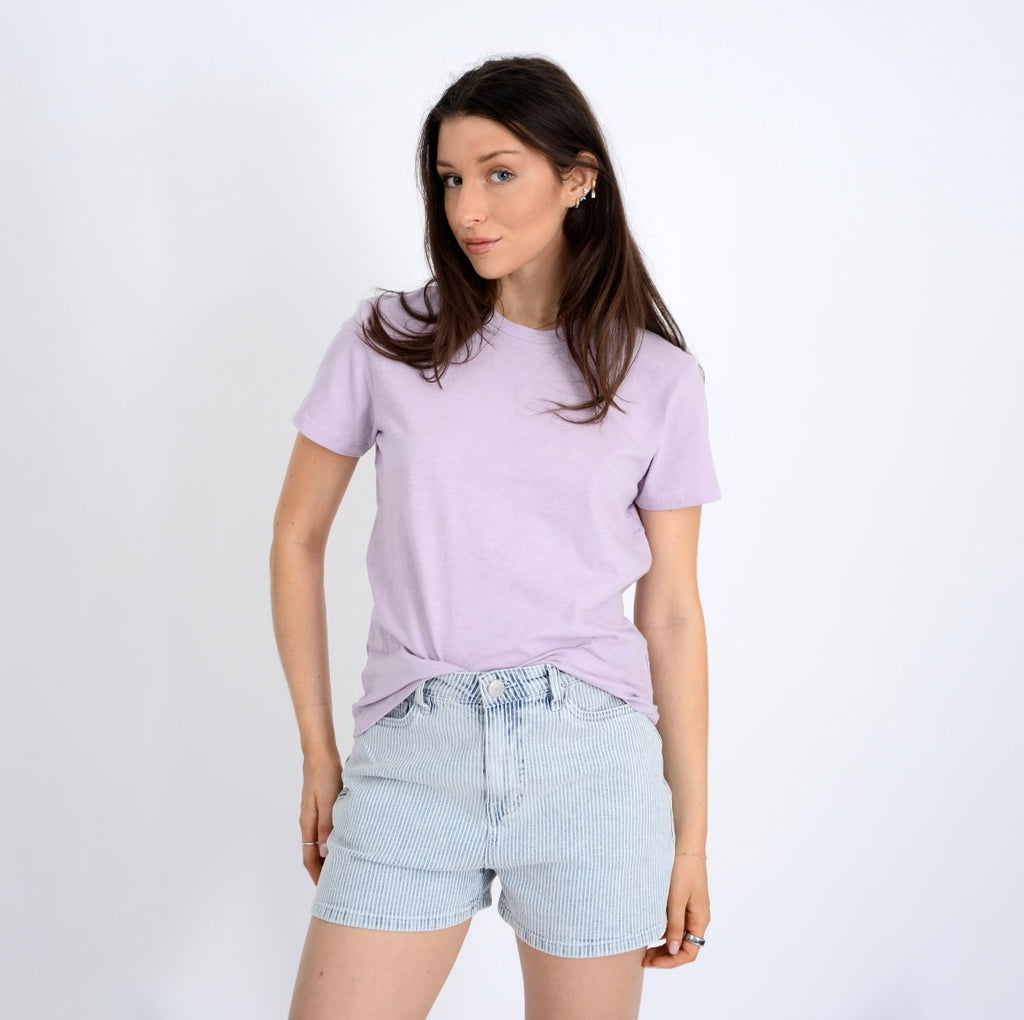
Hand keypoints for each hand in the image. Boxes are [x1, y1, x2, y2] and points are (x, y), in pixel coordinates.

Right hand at [299, 752, 343, 883]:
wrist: (321, 755)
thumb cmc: (325, 776)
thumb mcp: (328, 802)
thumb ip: (327, 826)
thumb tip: (324, 853)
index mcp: (308, 824)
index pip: (309, 858)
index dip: (317, 876)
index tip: (326, 891)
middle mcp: (308, 823)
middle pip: (312, 855)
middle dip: (322, 872)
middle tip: (335, 887)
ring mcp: (314, 816)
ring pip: (318, 845)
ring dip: (326, 859)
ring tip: (341, 871)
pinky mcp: (321, 809)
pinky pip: (323, 833)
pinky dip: (330, 844)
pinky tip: (342, 845)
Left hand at [642, 854, 709, 968]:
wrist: (684, 842)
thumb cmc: (682, 868)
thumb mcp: (676, 898)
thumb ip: (675, 924)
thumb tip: (674, 950)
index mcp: (700, 919)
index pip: (689, 952)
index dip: (671, 962)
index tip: (651, 962)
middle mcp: (697, 917)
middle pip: (683, 947)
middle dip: (664, 956)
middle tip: (643, 958)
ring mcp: (690, 909)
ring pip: (678, 936)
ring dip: (662, 945)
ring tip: (643, 947)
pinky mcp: (682, 901)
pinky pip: (674, 924)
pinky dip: (662, 931)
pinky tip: (648, 929)